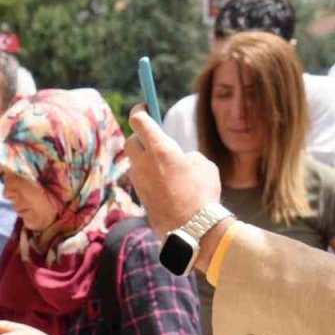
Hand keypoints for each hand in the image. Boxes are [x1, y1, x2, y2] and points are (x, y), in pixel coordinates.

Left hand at [125, 108, 221, 236]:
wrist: (191, 227)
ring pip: (135, 161)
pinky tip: (165, 182)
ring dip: (145, 158)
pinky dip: (149, 175)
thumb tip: (179, 159)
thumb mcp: (203, 164)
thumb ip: (185, 155)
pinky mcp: (139, 195)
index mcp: (160, 149)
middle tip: (154, 136)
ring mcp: (138, 180)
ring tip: (166, 164)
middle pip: (131, 140)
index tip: (144, 107)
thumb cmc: (202, 193)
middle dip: (140, 136)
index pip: (139, 121)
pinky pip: (140, 178)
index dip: (139, 111)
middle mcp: (143, 163)